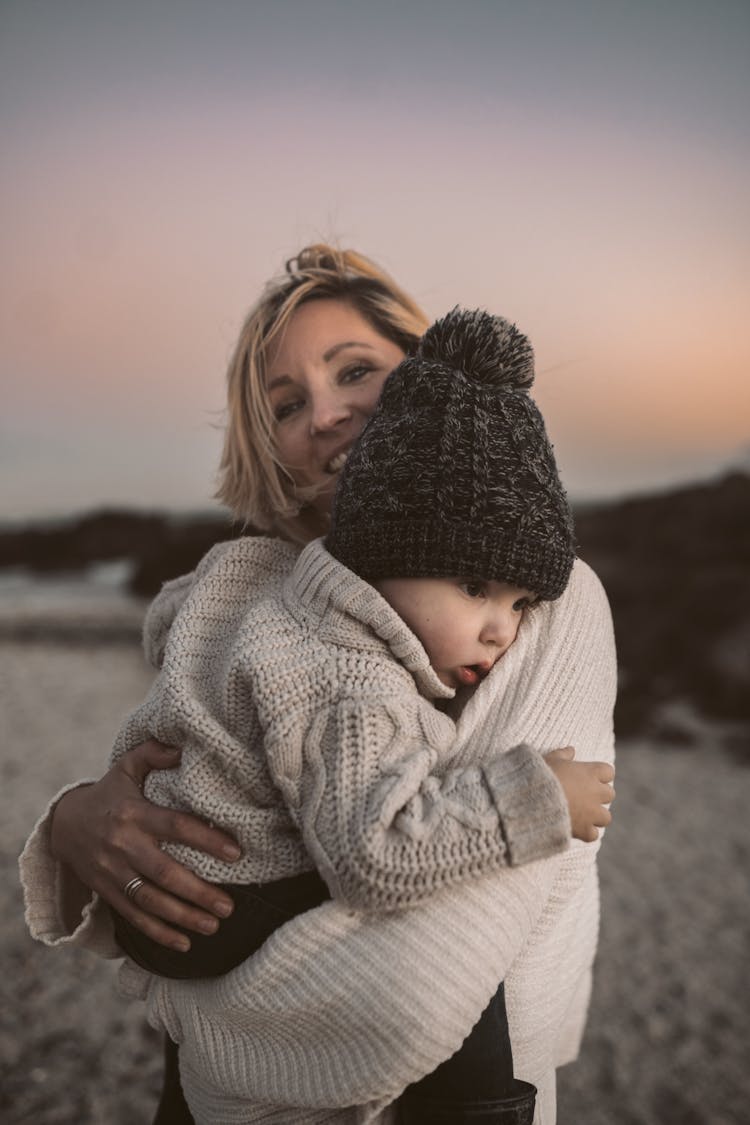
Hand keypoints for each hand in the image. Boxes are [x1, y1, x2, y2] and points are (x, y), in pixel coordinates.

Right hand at [49, 740, 240, 950]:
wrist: (63, 824)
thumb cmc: (108, 794)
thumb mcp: (126, 768)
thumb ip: (152, 754)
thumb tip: (181, 748)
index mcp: (134, 814)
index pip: (176, 827)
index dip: (207, 840)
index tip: (236, 853)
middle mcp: (123, 845)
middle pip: (165, 873)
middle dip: (198, 892)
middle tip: (229, 905)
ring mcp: (113, 872)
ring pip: (150, 901)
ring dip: (183, 917)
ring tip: (215, 924)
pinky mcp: (106, 892)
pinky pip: (133, 917)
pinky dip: (158, 934)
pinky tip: (184, 944)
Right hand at [543, 746, 614, 842]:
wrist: (531, 800)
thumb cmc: (540, 776)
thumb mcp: (550, 759)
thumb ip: (563, 754)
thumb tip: (571, 750)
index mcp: (590, 772)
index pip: (608, 772)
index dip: (599, 775)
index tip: (587, 777)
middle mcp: (596, 792)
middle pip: (609, 794)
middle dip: (598, 796)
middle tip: (582, 797)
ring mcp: (592, 812)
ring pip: (606, 817)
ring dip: (596, 816)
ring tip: (580, 815)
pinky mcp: (584, 830)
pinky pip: (593, 834)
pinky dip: (586, 833)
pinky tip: (575, 829)